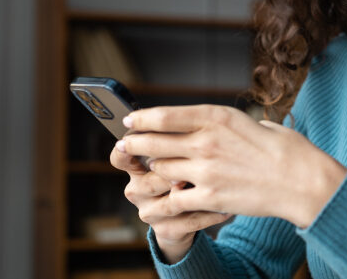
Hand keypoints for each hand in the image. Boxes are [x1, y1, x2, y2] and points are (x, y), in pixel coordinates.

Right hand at [110, 135, 229, 263]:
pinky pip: (189, 222)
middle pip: (149, 180)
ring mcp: (150, 212)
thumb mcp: (176, 152)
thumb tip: (182, 115)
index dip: (126, 149)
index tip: (140, 139)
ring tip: (214, 183)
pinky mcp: (167, 230)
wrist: (190, 213)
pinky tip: (226, 206)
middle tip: (194, 161)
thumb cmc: (185, 172)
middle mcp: (137, 191)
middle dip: (173, 171)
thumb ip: (174, 137)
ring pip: (169, 202)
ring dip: (192, 193)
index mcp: (135, 168)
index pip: (120, 157)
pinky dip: (210, 213)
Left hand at [119, 104, 346, 228]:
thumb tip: (209, 125)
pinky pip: (174, 199)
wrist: (303, 182)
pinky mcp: (210, 197)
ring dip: (153, 171)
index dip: (141, 118)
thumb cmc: (286, 150)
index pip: (164, 115)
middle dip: (134, 144)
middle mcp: (206, 141)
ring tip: (147, 171)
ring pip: (160, 170)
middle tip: (125, 146)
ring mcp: (206, 171)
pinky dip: (166, 199)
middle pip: (154, 142)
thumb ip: (225, 124)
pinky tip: (162, 200)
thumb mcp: (252, 122)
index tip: (129, 119)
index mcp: (217, 117)